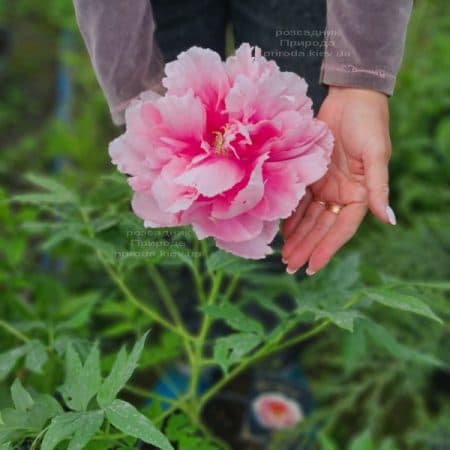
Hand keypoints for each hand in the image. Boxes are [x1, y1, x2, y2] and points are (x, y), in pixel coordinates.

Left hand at [281, 86, 395, 274]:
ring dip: (297, 236)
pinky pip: (299, 201)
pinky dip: (291, 216)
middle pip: (321, 228)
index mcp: (359, 195)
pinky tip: (281, 230)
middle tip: (289, 266)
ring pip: (309, 218)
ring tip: (284, 255)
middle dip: (306, 247)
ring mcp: (325, 186)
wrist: (350, 97)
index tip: (311, 267)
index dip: (326, 248)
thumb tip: (389, 220)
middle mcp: (341, 194)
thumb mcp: (375, 155)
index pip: (341, 229)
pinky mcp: (311, 175)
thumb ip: (379, 188)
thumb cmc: (368, 123)